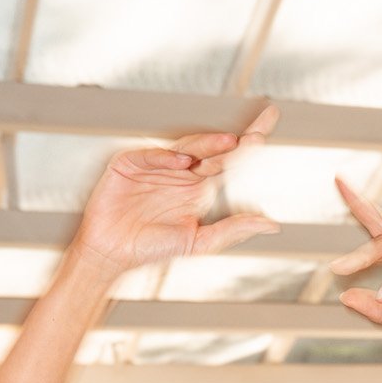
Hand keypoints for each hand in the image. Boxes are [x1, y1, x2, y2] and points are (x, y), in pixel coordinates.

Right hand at [71, 108, 280, 275]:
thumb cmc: (150, 247)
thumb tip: (269, 223)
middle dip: (236, 140)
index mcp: (199, 190)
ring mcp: (158, 167)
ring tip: (229, 143)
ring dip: (208, 144)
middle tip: (259, 129)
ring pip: (187, 148)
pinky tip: (183, 161)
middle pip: (214, 149)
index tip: (266, 130)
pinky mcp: (132, 164)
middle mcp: (182, 174)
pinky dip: (167, 158)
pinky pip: (153, 155)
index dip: (248, 147)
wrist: (111, 253)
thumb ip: (233, 230)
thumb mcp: (198, 242)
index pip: (229, 163)